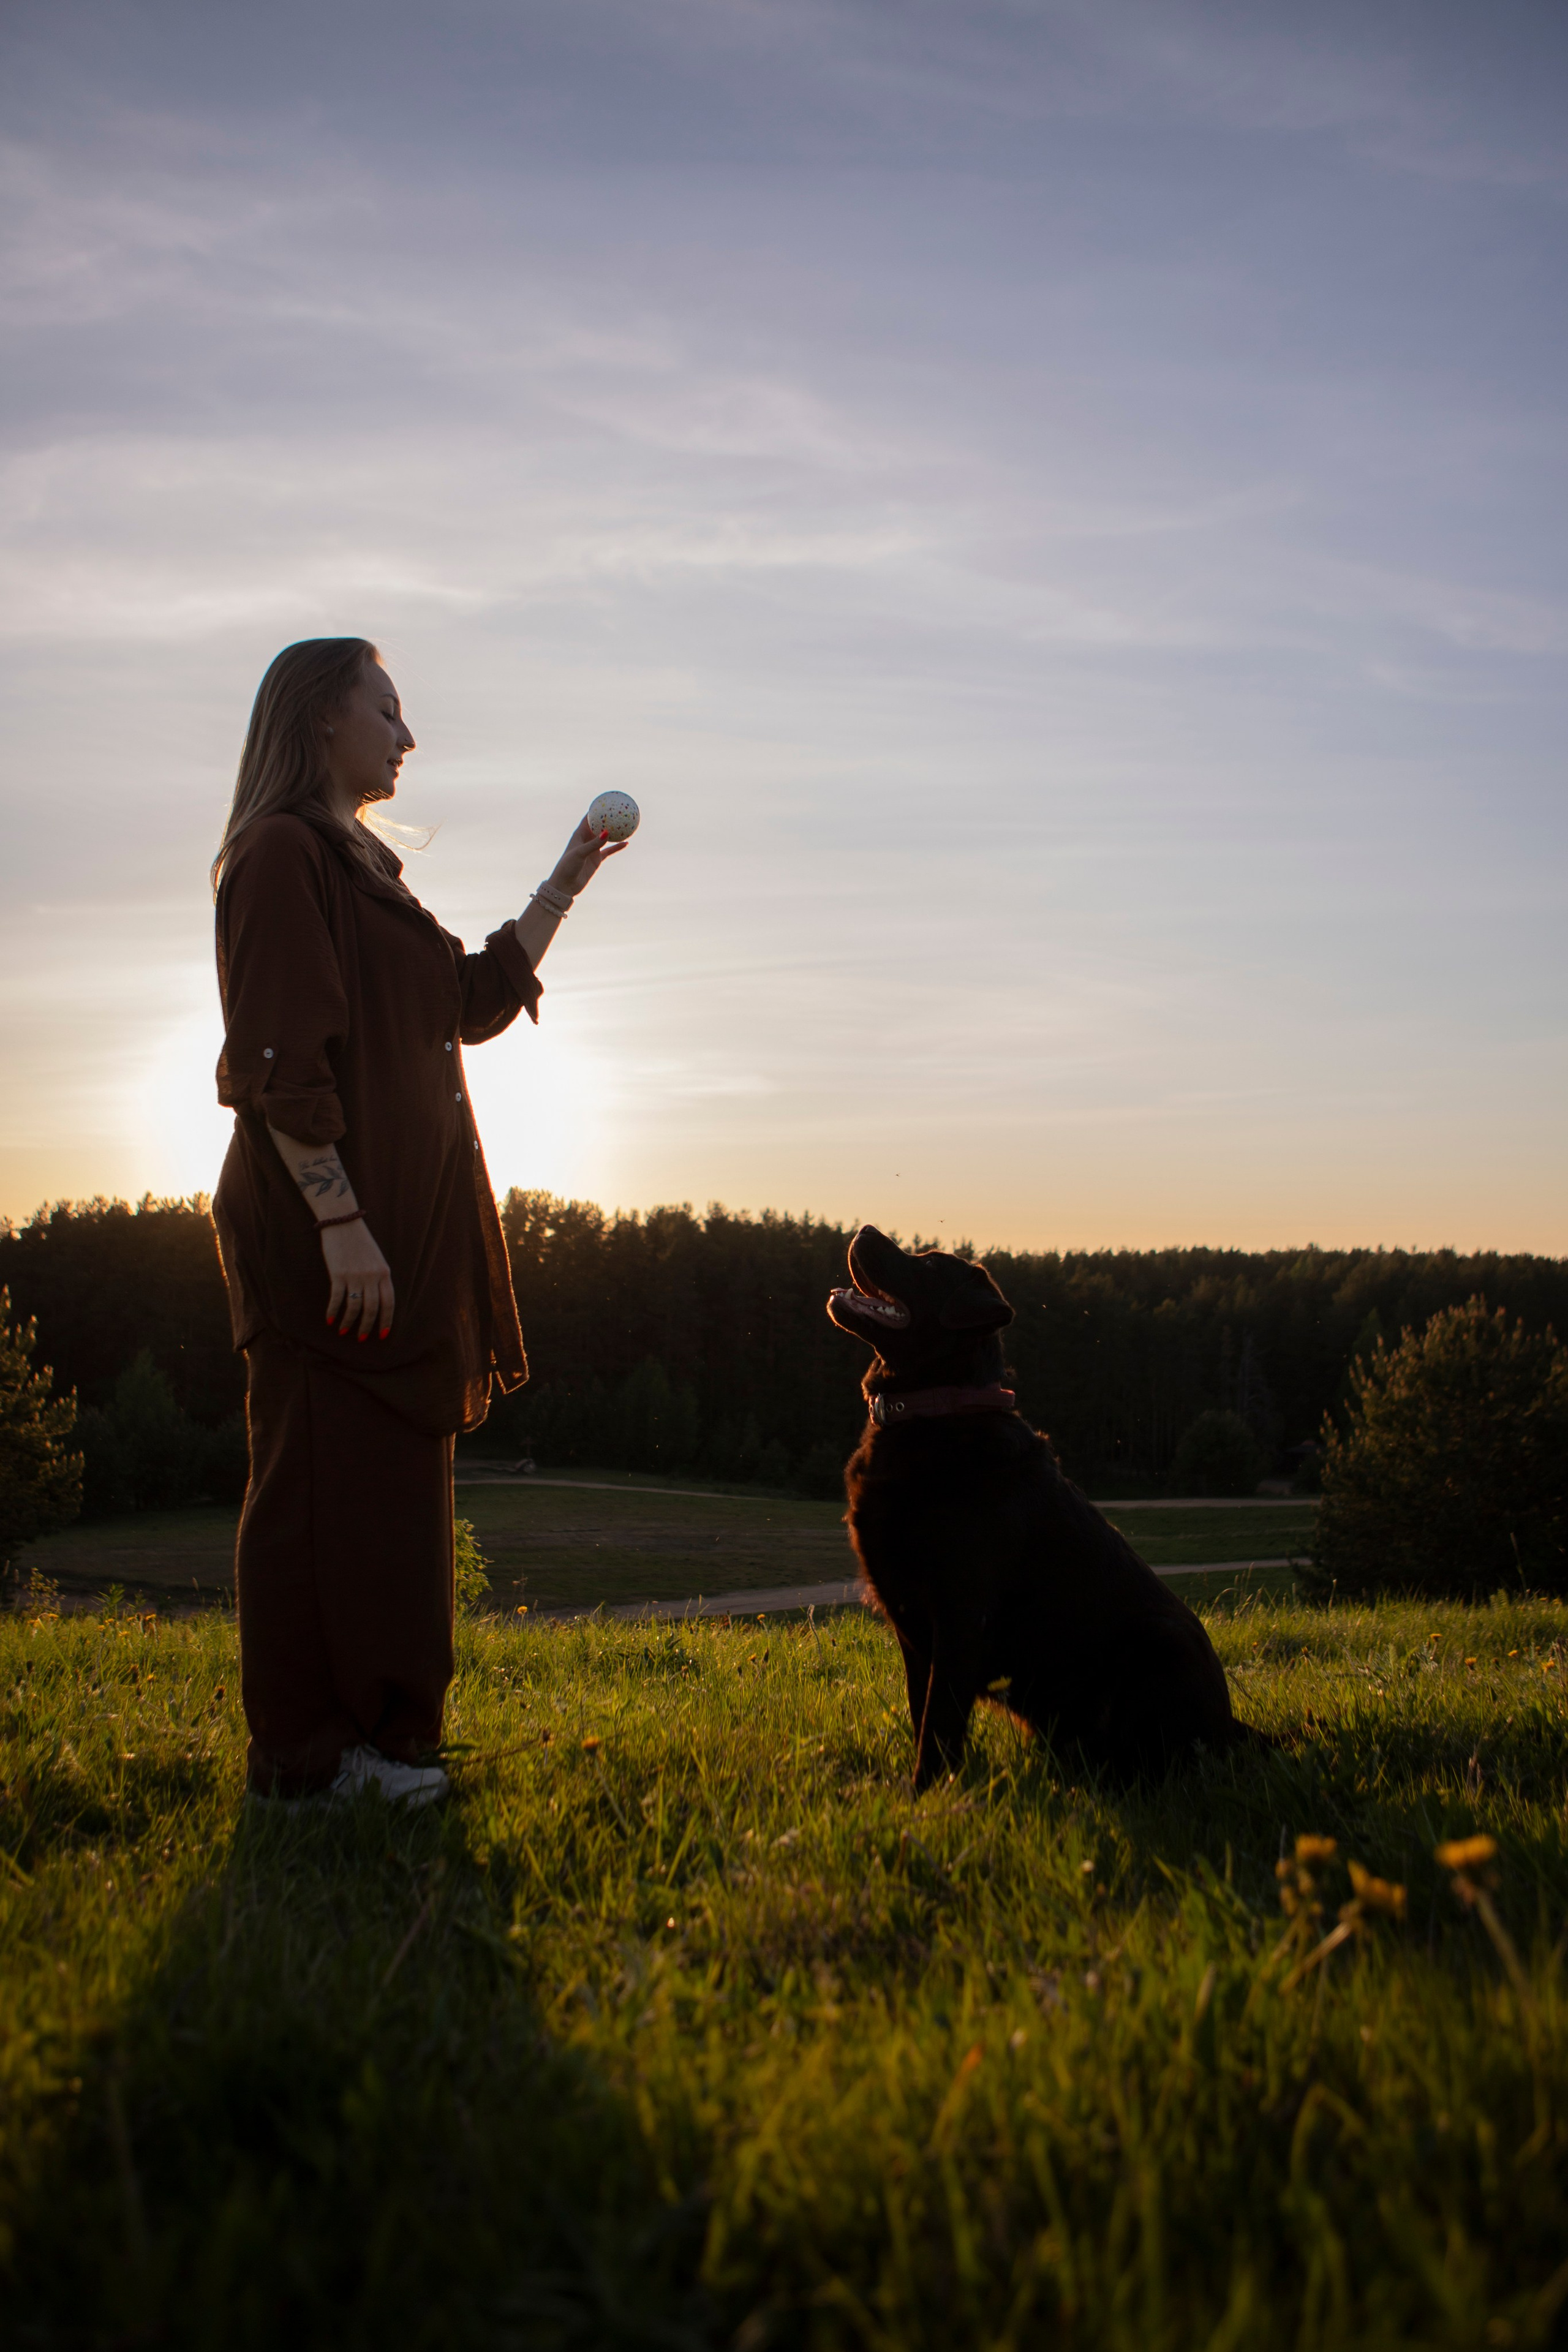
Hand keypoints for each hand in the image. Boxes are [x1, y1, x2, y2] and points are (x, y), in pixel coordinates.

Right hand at [320, 1221, 394, 1340]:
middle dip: (367, 1326)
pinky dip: (333, 1311)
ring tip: (343, 1331)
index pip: (389, 1303)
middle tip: (362, 1338)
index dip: (386, 1321)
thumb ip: (379, 1277)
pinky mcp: (338, 1274)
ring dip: (349, 1322)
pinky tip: (330, 1319)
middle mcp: (372, 1276)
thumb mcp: (376, 1258)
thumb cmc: (359, 1241)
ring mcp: (355, 1275)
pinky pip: (337, 1298)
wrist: (343, 1222)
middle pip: (372, 1309)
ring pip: (354, 1307)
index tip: (384, 1334)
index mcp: (384, 1273)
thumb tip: (377, 1300)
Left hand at [550, 813, 627, 899]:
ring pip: (606, 837)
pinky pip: (609, 851)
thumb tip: (607, 832)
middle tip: (619, 809)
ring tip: (626, 824)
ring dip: (614, 832)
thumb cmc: (567, 867)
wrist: (565, 885)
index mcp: (579, 834)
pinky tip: (626, 843)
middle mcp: (586, 840)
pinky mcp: (596, 859)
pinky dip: (617, 847)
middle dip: (608, 818)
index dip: (596, 809)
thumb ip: (594, 844)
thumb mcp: (580, 853)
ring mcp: (592, 849)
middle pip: (599, 825)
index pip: (588, 818)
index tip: (606, 801)